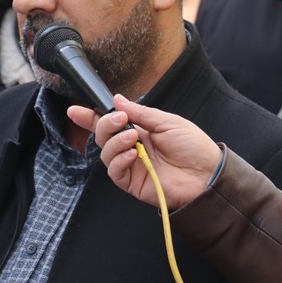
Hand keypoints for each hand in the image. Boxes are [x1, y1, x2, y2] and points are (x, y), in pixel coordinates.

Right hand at [68, 94, 221, 209]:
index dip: (90, 117)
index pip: (110, 123)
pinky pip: (115, 172)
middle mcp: (132, 147)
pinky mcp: (133, 183)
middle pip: (103, 136)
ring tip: (133, 138)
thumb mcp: (167, 122)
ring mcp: (131, 165)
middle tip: (120, 120)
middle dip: (105, 125)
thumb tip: (117, 99)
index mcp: (140, 130)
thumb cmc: (193, 147)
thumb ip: (141, 113)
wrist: (207, 174)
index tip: (75, 110)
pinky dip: (119, 160)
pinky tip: (132, 155)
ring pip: (105, 154)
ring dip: (115, 142)